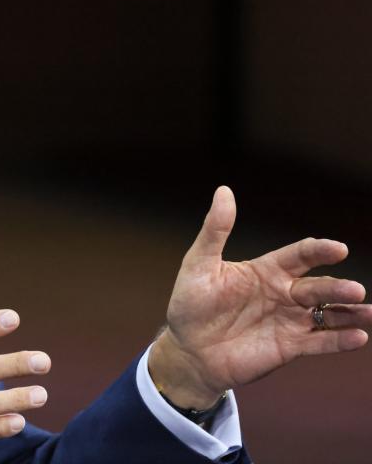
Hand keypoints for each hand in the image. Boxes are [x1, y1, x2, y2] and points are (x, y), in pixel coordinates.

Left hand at [149, 186, 371, 408]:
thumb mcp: (198, 264)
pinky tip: (359, 337)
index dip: (318, 250)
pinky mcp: (289, 347)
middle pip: (317, 287)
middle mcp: (283, 293)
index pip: (299, 255)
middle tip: (354, 289)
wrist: (187, 350)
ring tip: (369, 312)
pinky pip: (319, 342)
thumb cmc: (190, 304)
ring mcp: (289, 320)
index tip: (337, 248)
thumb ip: (215, 230)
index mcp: (266, 270)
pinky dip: (340, 340)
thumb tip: (224, 190)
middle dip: (337, 287)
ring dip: (350, 312)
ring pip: (328, 313)